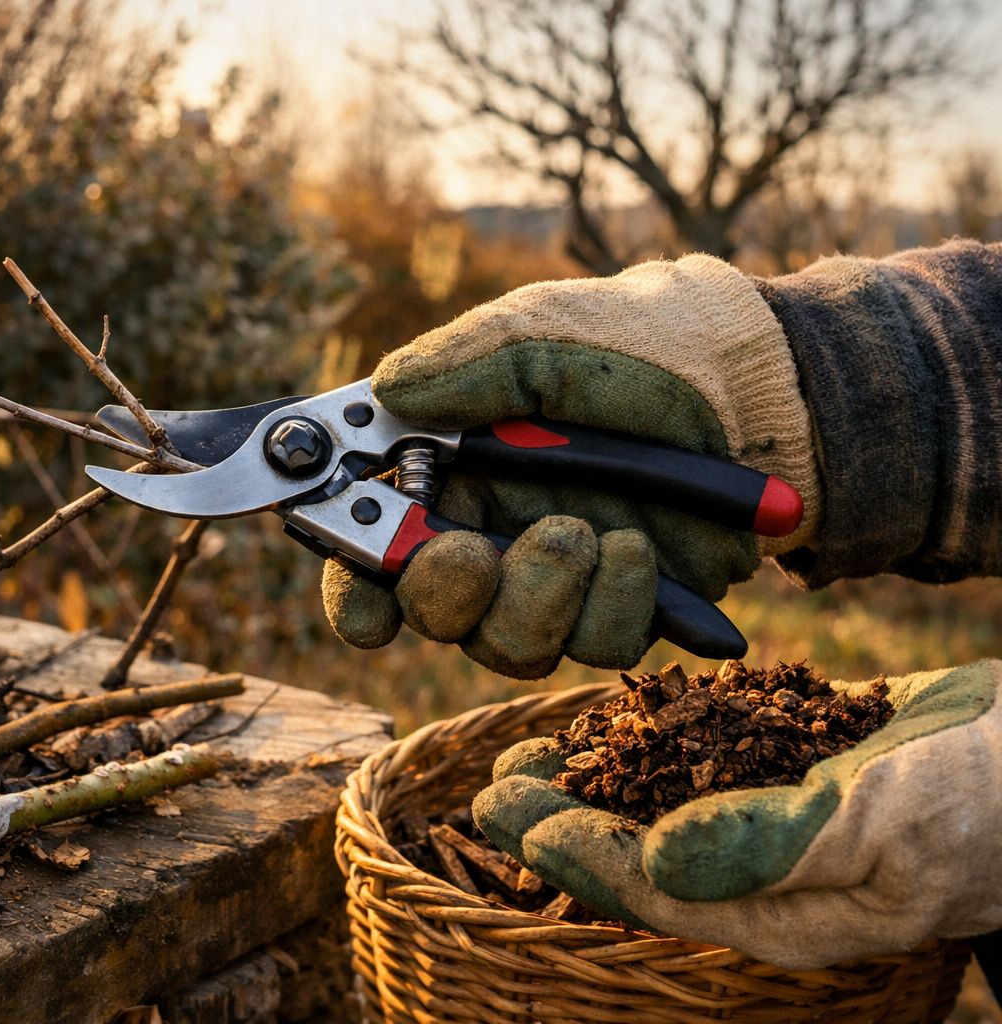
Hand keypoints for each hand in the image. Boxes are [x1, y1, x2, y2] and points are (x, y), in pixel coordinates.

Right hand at [322, 254, 820, 676]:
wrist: (762, 382)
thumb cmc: (642, 342)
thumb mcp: (542, 332)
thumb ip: (461, 366)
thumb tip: (383, 393)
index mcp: (447, 469)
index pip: (373, 549)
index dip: (357, 591)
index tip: (365, 607)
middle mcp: (491, 533)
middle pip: (433, 612)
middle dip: (443, 593)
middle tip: (471, 553)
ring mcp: (558, 578)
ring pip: (508, 643)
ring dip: (536, 596)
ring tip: (583, 533)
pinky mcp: (625, 607)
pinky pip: (597, 645)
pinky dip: (614, 602)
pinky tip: (639, 547)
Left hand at [472, 660, 1001, 967]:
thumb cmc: (984, 804)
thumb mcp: (878, 830)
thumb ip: (764, 847)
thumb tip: (656, 861)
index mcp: (782, 911)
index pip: (645, 889)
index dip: (565, 851)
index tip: (500, 811)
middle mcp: (773, 874)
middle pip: (640, 852)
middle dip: (563, 820)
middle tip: (494, 785)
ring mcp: (789, 819)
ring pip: (668, 805)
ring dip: (599, 779)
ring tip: (535, 754)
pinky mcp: (807, 767)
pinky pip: (715, 761)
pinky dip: (661, 741)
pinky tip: (623, 720)